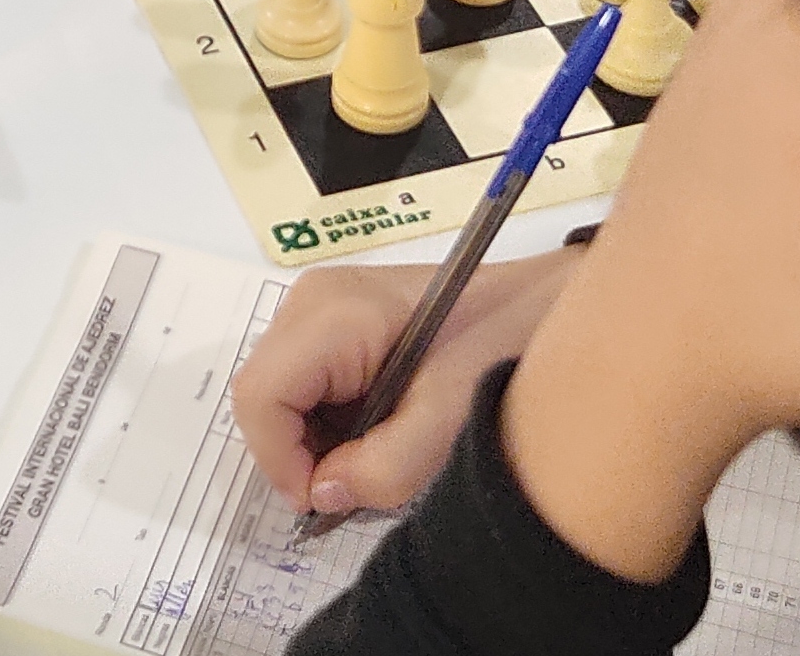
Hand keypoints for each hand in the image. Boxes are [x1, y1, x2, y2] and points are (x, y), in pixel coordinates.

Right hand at [234, 248, 580, 515]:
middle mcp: (310, 300)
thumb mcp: (447, 419)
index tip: (328, 501)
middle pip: (264, 394)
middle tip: (359, 481)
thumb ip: (381, 468)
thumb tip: (320, 495)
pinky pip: (306, 380)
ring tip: (379, 452)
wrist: (541, 299)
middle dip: (299, 452)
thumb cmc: (499, 347)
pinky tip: (381, 426)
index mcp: (330, 314)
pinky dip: (330, 419)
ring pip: (281, 391)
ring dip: (316, 439)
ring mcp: (321, 304)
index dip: (281, 461)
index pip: (258, 397)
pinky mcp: (337, 317)